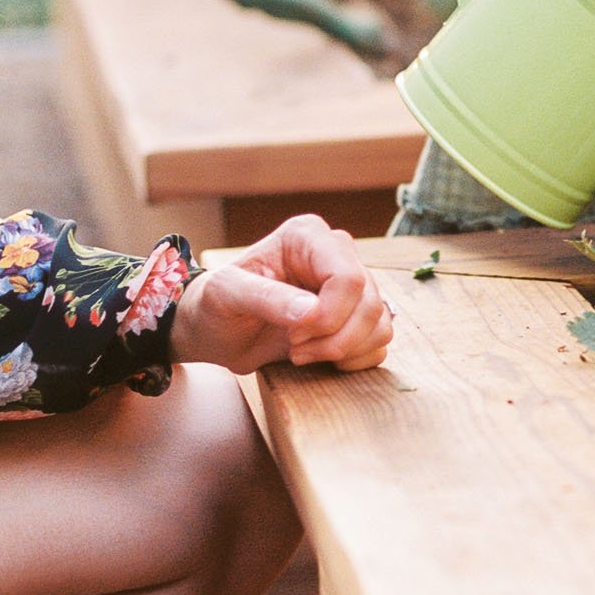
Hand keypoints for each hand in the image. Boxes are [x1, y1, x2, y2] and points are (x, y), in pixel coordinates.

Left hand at [171, 213, 393, 374]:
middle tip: (294, 347)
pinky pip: (380, 340)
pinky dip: (356, 358)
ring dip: (345, 350)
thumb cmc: (214, 305)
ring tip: (304, 353)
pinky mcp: (355, 315)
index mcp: (307, 237)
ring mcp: (350, 286)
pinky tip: (323, 358)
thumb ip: (266, 298)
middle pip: (369, 303)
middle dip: (334, 338)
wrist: (216, 331)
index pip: (348, 277)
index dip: (328, 316)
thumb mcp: (226, 296)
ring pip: (380, 323)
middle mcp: (336, 254)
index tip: (293, 335)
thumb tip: (312, 312)